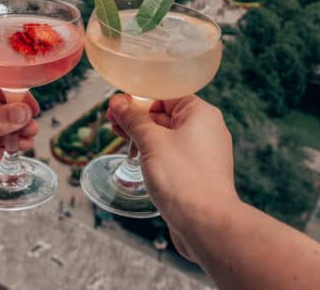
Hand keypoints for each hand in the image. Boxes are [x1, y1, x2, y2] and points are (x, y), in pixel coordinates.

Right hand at [108, 94, 239, 261]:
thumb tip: (119, 103)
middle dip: (137, 118)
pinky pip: (172, 154)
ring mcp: (203, 153)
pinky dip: (154, 152)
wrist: (206, 224)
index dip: (139, 98)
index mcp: (201, 113)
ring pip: (167, 136)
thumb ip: (133, 120)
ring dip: (142, 135)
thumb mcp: (152, 142)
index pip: (166, 95)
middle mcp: (206, 130)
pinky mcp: (197, 173)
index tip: (118, 105)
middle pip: (165, 114)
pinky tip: (137, 156)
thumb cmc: (184, 179)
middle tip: (113, 120)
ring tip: (120, 137)